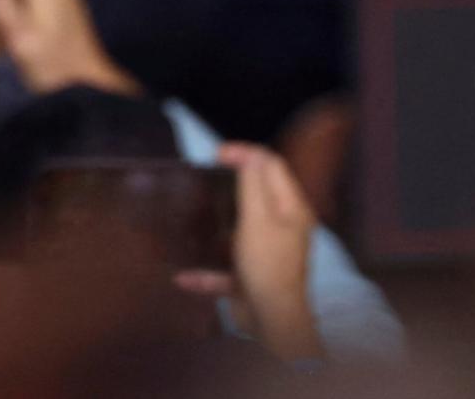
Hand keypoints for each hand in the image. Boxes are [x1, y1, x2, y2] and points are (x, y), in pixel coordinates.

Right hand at [195, 142, 322, 362]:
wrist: (272, 321)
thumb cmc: (268, 265)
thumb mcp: (258, 218)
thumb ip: (252, 184)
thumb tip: (248, 154)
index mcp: (290, 208)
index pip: (272, 165)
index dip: (246, 153)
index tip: (216, 153)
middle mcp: (282, 229)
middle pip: (257, 195)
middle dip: (231, 183)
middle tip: (206, 176)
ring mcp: (267, 254)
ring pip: (239, 231)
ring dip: (217, 225)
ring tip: (195, 214)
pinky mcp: (251, 278)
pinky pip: (225, 270)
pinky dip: (207, 272)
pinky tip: (184, 277)